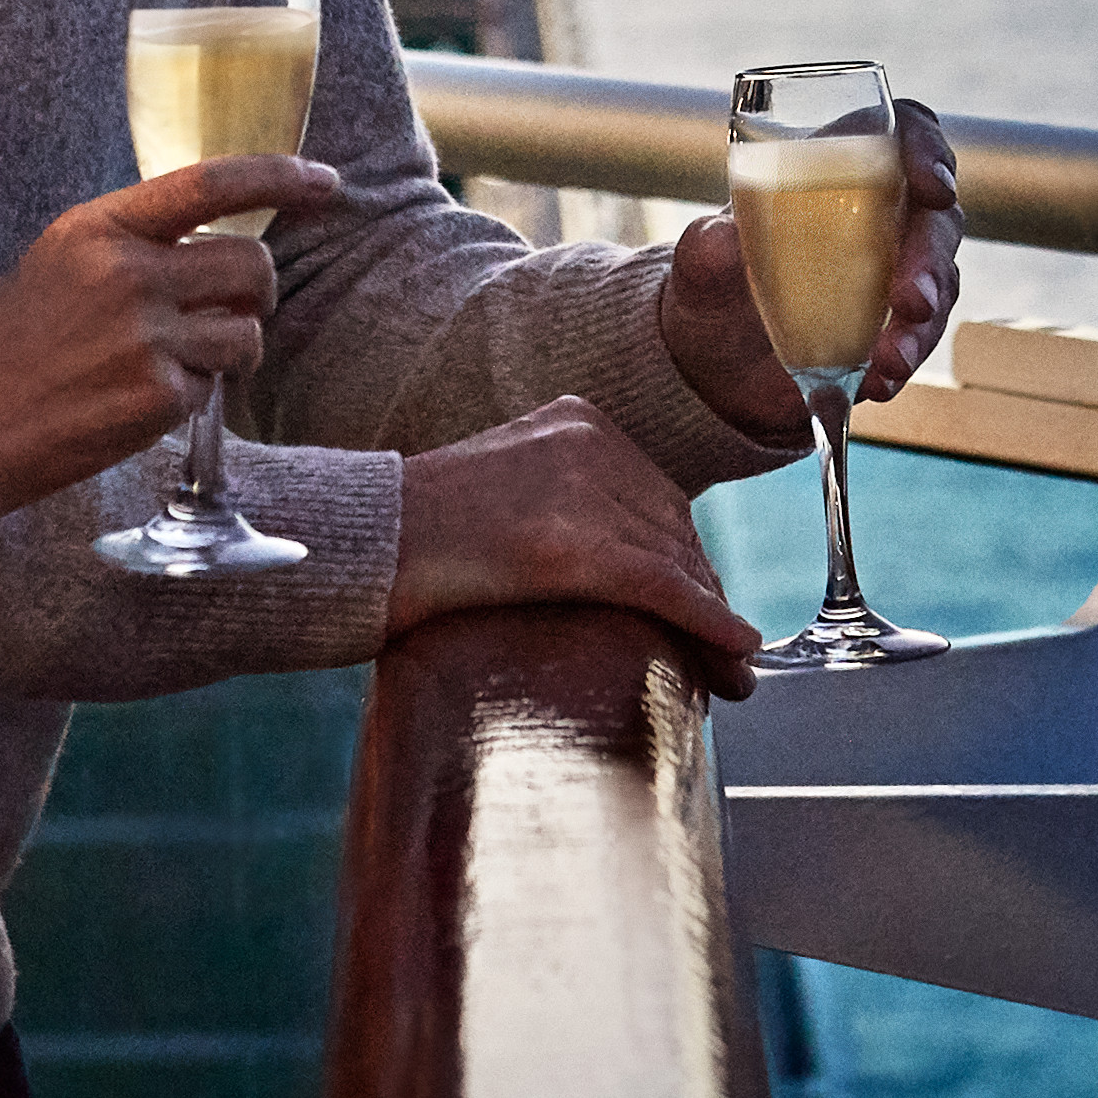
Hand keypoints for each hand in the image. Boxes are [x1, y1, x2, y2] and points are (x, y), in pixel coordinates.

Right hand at [0, 156, 328, 511]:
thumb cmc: (4, 354)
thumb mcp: (58, 268)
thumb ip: (131, 247)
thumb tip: (213, 244)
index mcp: (98, 228)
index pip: (213, 181)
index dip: (281, 176)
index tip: (326, 184)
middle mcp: (126, 271)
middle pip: (250, 262)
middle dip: (254, 293)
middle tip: (225, 317)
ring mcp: (143, 335)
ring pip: (246, 330)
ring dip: (230, 353)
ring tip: (170, 368)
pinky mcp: (154, 397)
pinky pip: (216, 388)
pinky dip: (193, 399)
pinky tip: (137, 405)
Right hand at [390, 397, 762, 695]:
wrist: (361, 545)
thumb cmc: (418, 534)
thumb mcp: (508, 488)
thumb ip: (566, 499)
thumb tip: (621, 559)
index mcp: (577, 420)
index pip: (660, 498)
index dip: (692, 563)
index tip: (713, 610)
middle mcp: (589, 441)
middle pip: (675, 529)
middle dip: (706, 595)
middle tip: (732, 657)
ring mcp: (580, 489)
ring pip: (675, 560)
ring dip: (712, 623)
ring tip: (732, 677)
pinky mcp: (570, 546)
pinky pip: (661, 586)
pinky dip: (707, 622)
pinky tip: (736, 653)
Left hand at [661, 97, 965, 446]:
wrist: (717, 367)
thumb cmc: (712, 290)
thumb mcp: (698, 268)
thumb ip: (704, 249)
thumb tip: (718, 239)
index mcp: (836, 171)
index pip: (904, 133)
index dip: (927, 150)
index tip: (933, 187)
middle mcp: (878, 215)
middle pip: (935, 216)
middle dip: (930, 259)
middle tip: (910, 301)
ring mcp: (894, 273)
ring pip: (939, 281)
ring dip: (922, 323)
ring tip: (888, 360)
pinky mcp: (897, 327)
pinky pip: (921, 336)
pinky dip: (905, 359)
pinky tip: (877, 382)